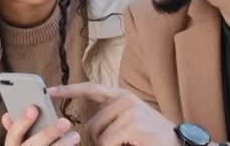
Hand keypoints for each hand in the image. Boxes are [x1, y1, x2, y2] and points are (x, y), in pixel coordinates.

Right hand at [2, 106, 80, 145]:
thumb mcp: (19, 143)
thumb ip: (18, 130)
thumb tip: (7, 115)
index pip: (13, 134)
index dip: (22, 121)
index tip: (33, 108)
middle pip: (32, 145)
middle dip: (48, 133)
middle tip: (65, 122)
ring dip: (62, 144)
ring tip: (75, 136)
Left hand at [49, 82, 178, 145]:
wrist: (180, 144)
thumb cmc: (151, 138)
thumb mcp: (129, 123)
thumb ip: (109, 119)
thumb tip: (83, 129)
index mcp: (121, 96)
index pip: (91, 89)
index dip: (69, 90)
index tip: (49, 90)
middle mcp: (124, 98)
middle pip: (91, 124)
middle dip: (99, 141)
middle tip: (119, 144)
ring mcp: (129, 109)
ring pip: (99, 136)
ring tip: (128, 143)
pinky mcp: (132, 123)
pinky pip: (108, 143)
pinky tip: (132, 145)